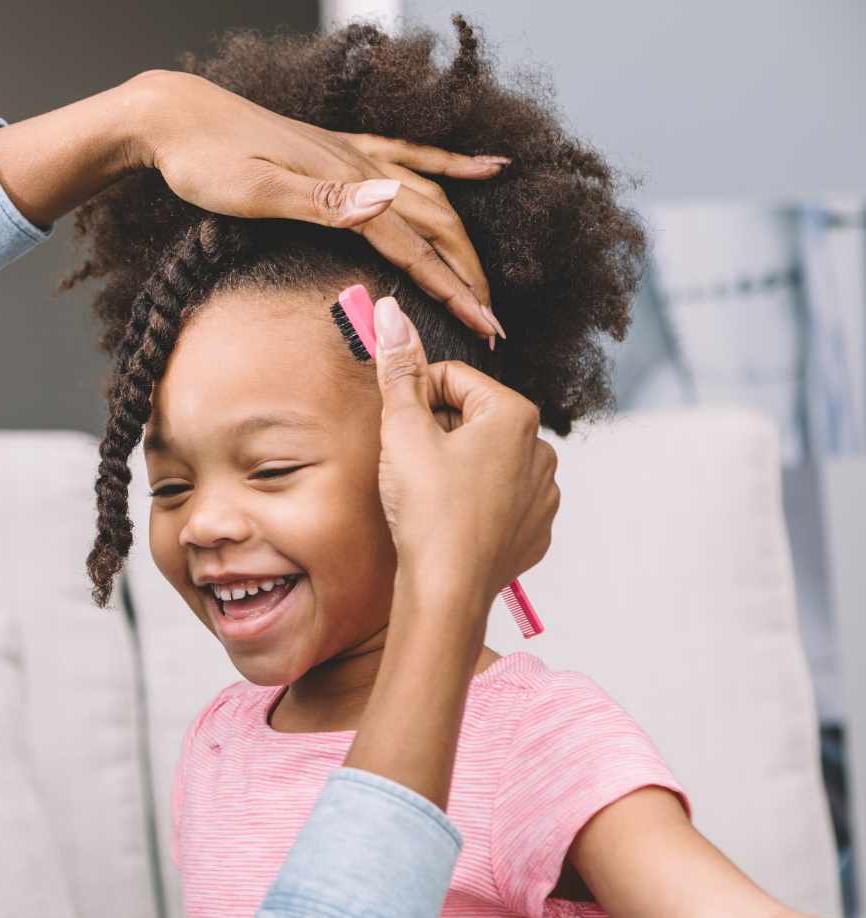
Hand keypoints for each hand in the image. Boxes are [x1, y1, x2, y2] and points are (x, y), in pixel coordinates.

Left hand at [132, 70, 507, 338]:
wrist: (176, 116)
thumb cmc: (206, 162)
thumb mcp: (257, 190)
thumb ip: (324, 202)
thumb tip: (387, 204)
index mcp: (345, 187)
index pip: (415, 249)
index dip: (454, 292)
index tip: (484, 328)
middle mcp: (361, 169)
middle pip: (436, 227)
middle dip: (469, 277)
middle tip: (492, 324)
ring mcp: (356, 156)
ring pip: (431, 199)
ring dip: (464, 242)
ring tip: (487, 281)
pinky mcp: (343, 150)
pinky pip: (412, 156)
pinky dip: (452, 165)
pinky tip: (482, 168)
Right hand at [371, 296, 558, 605]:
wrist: (447, 590)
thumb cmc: (427, 510)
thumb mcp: (403, 430)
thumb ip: (399, 369)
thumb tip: (389, 312)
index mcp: (515, 414)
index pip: (453, 380)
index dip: (416, 397)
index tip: (399, 425)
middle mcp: (541, 449)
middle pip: (474, 418)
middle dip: (439, 432)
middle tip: (410, 465)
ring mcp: (543, 493)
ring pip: (489, 460)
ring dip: (458, 466)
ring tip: (430, 497)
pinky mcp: (536, 529)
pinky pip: (502, 499)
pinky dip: (477, 502)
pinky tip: (452, 520)